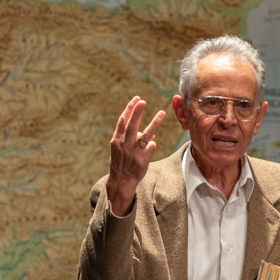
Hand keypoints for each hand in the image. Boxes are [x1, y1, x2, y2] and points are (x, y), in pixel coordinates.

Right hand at [106, 96, 165, 215]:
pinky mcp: (142, 160)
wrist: (121, 181)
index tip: (137, 99)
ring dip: (154, 123)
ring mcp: (133, 152)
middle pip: (131, 125)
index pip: (123, 121)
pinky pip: (151, 147)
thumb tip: (150, 135)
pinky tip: (151, 145)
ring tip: (162, 112)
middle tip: (143, 101)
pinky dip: (152, 144)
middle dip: (136, 112)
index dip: (130, 109)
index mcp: (117, 140)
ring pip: (145, 135)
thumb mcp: (121, 149)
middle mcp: (124, 144)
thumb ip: (132, 140)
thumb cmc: (122, 163)